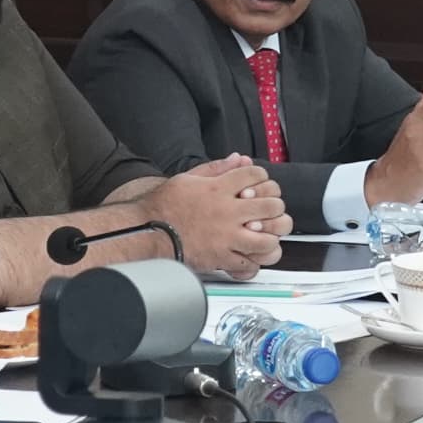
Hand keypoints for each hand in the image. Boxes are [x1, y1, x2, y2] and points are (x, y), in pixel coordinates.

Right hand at [151, 157, 288, 278]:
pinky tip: (251, 255)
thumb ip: (216, 168)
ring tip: (265, 234)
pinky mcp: (221, 257)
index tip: (260, 183)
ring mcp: (226, 236)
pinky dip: (254, 261)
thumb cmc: (164, 206)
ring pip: (267, 238)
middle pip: (271, 205)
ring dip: (270, 236)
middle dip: (275, 206)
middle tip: (271, 210)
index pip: (256, 175)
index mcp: (219, 189)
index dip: (263, 177)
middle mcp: (227, 211)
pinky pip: (249, 264)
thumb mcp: (188, 178)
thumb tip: (237, 158)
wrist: (148, 231)